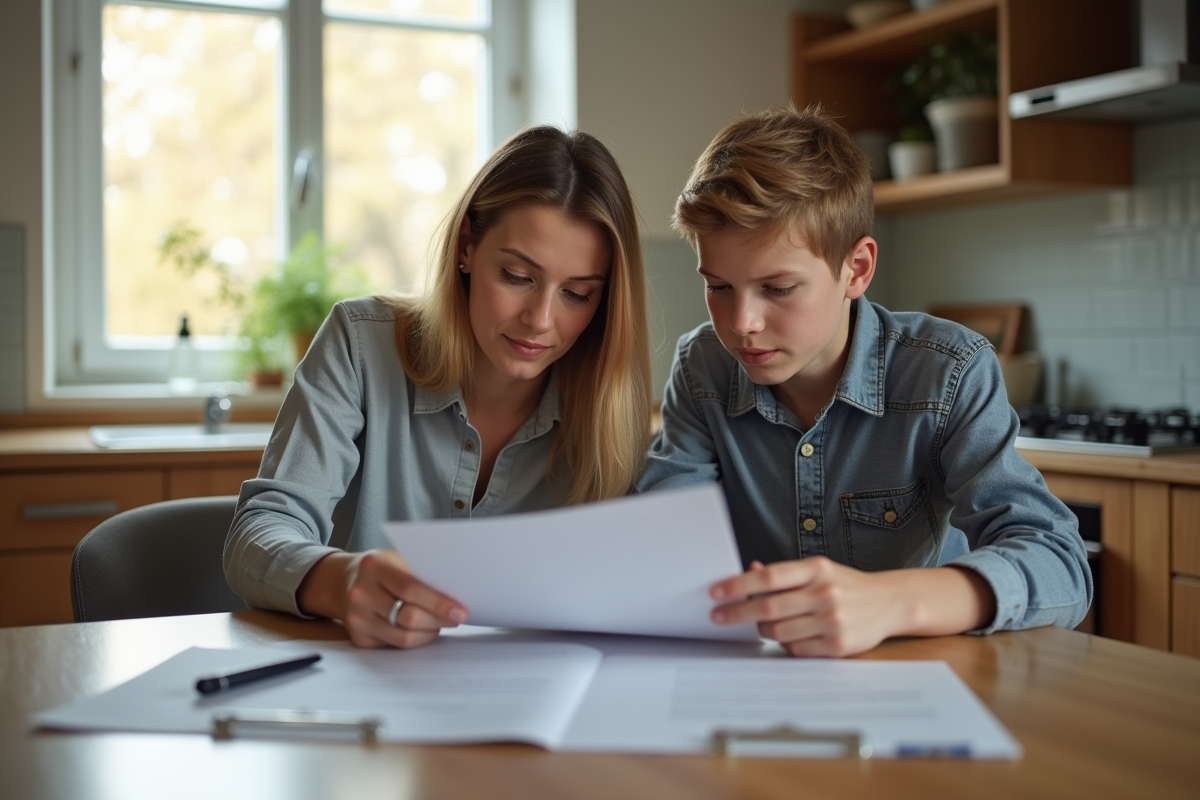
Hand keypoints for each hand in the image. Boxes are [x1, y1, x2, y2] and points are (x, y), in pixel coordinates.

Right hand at [298, 549, 467, 648]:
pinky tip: (423, 630)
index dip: (438, 603)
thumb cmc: (379, 568)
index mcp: (373, 566)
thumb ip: (419, 573)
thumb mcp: (395, 558)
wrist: (342, 581)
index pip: (410, 589)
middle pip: (408, 617)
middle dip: (438, 620)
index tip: (460, 611)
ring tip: (441, 624)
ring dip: (429, 633)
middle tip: (457, 618)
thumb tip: (455, 593)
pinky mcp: (358, 638)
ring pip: (403, 637)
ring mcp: (356, 618)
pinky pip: (394, 646)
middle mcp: (360, 593)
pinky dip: (415, 639)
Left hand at [709, 558, 995, 656]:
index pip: (768, 577)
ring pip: (778, 632)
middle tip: (718, 616)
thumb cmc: (845, 584)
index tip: (715, 592)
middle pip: (768, 607)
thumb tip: (750, 571)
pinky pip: (795, 649)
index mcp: (816, 569)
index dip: (737, 585)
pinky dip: (785, 644)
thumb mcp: (817, 570)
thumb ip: (784, 573)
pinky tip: (789, 635)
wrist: (889, 603)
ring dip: (761, 630)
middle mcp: (824, 594)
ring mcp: (832, 621)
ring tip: (759, 624)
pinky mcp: (837, 645)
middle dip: (737, 613)